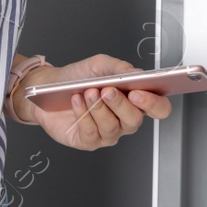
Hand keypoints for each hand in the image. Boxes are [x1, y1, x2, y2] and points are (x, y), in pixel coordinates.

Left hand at [26, 55, 172, 150]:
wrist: (48, 88)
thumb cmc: (77, 77)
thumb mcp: (99, 65)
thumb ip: (119, 67)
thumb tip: (135, 73)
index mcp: (135, 100)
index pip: (159, 108)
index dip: (153, 103)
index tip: (138, 91)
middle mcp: (124, 119)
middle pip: (135, 120)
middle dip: (121, 105)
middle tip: (108, 90)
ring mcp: (108, 133)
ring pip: (112, 127)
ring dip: (99, 108)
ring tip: (88, 92)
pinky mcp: (88, 141)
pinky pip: (91, 133)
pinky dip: (83, 115)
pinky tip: (77, 101)